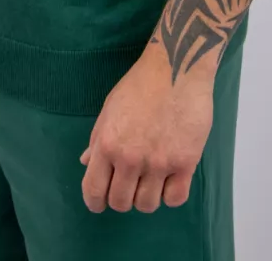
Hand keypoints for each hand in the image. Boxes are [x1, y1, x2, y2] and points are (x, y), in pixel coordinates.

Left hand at [78, 46, 214, 213]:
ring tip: (152, 179)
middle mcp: (130, 158)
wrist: (176, 67)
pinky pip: (175, 199)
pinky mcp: (185, 162)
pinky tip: (170, 179)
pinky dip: (171, 194)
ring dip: (147, 196)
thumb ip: (98, 139)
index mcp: (107, 143)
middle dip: (122, 198)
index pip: (93, 190)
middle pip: (121, 203)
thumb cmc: (141, 84)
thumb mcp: (110, 108)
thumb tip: (85, 162)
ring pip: (147, 205)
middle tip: (130, 184)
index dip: (95, 202)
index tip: (100, 203)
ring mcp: (158, 162)